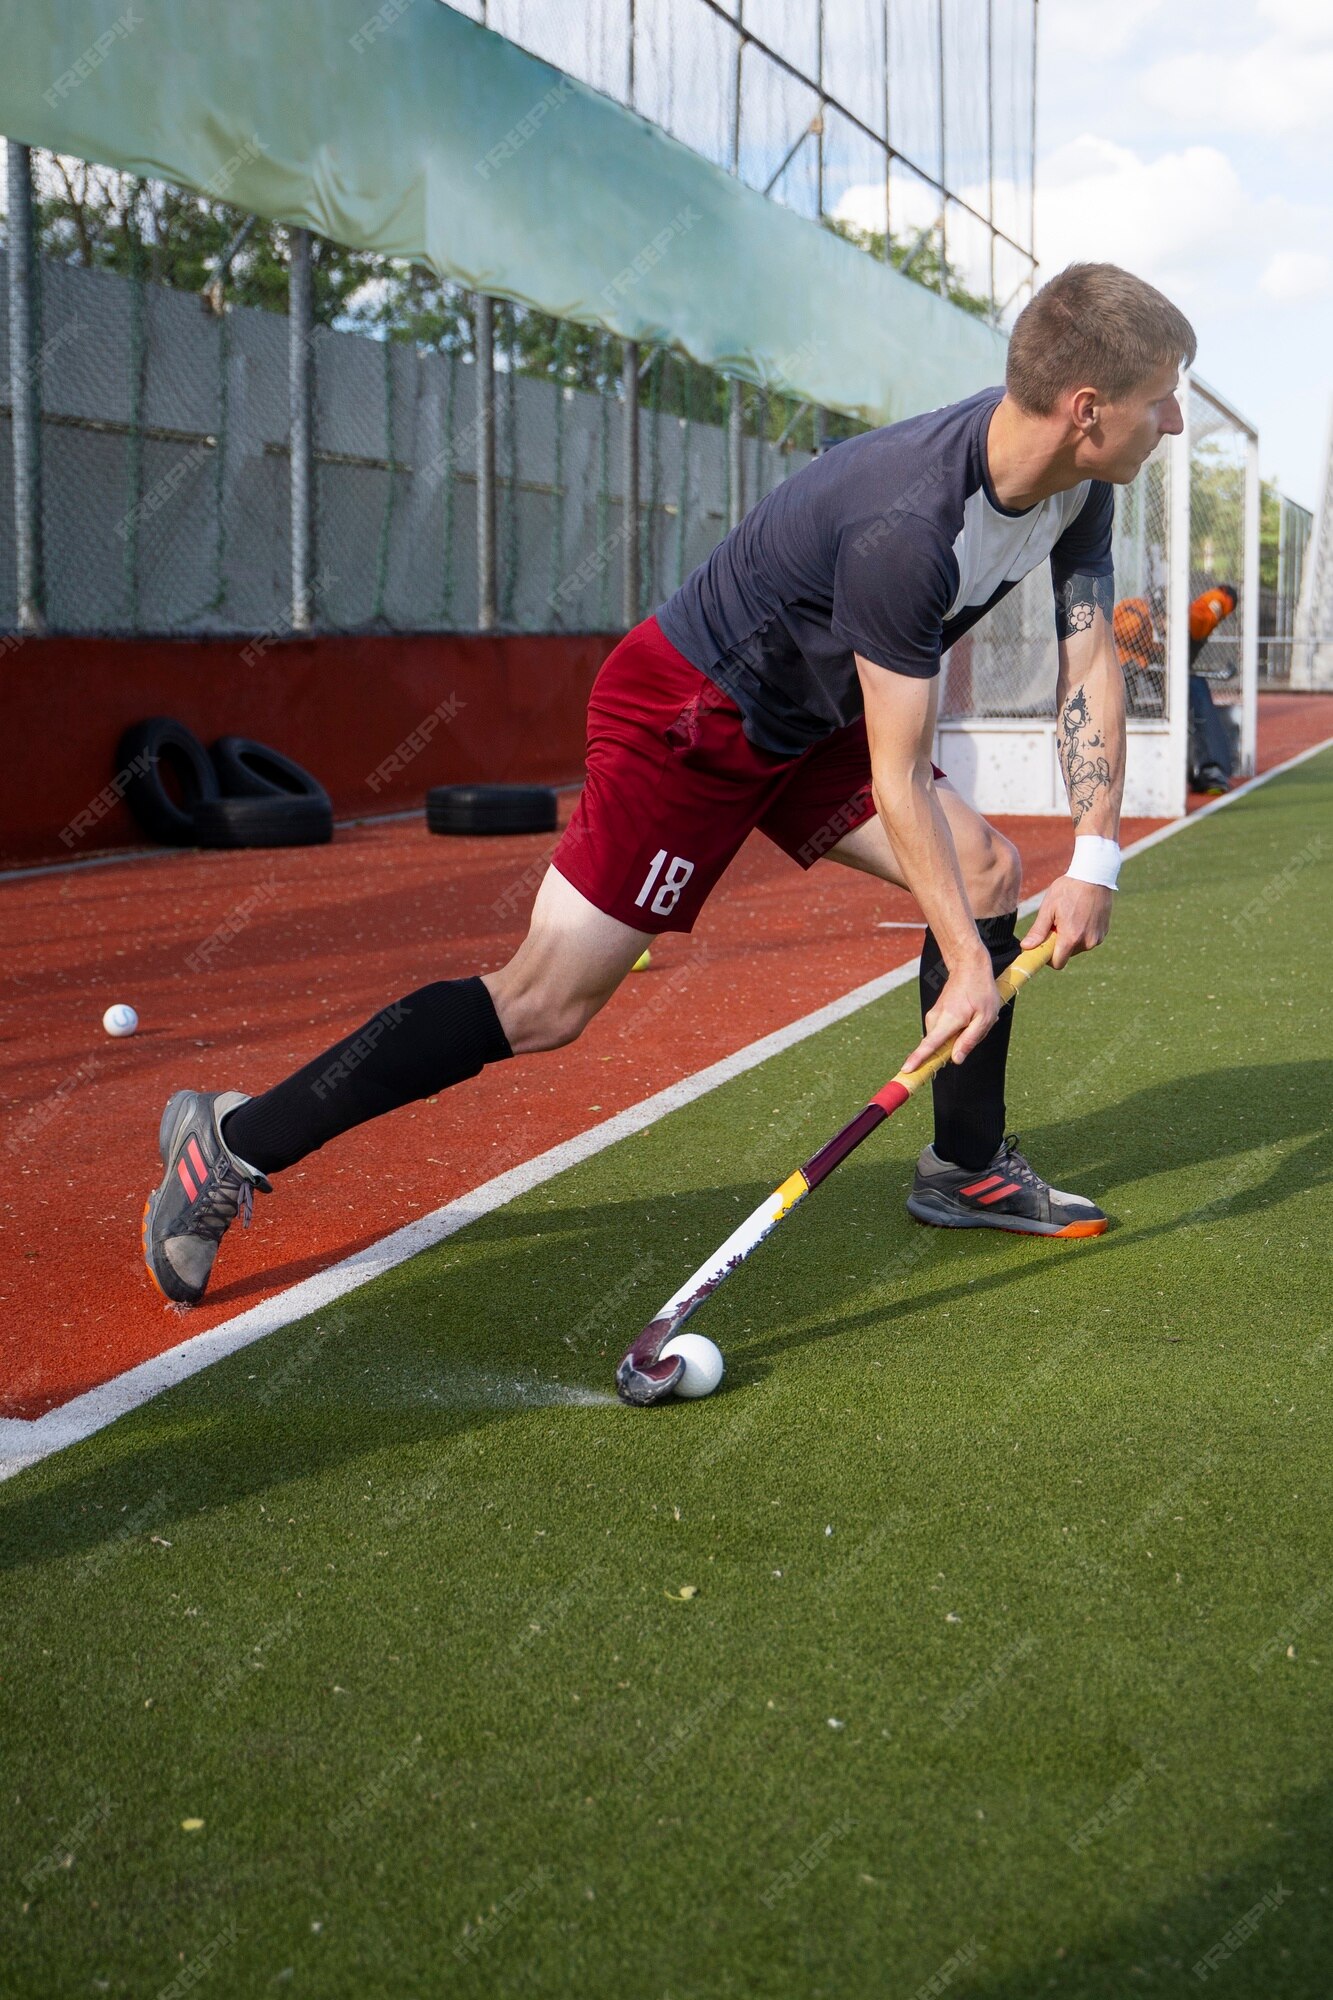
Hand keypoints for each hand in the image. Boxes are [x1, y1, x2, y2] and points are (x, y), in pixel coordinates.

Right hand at [903, 947, 1001, 1071]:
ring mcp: (933, 1016)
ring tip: (974, 1017)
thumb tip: (955, 1060)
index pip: (930, 1044)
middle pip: (939, 1047)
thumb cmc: (981, 991)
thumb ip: (970, 1040)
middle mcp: (936, 1019)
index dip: (918, 1059)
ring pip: (944, 1039)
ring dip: (959, 1036)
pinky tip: (968, 1014)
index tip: (906, 1070)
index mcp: (949, 1020)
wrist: (968, 966)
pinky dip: (956, 1029)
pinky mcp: (934, 1015)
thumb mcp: (986, 1018)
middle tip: (976, 1026)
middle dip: (956, 1047)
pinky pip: (944, 1032)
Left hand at [1024, 875, 1113, 969]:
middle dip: (1059, 944)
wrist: (1094, 875)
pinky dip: (1082, 932)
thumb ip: (1038, 931)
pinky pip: (1089, 939)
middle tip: (1057, 924)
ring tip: (1070, 916)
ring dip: (1071, 938)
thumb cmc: (1068, 889)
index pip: (1058, 963)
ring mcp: (1098, 937)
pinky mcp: (1104, 932)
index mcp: (1071, 938)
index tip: (1044, 946)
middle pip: (1067, 954)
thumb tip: (1026, 947)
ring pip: (1078, 947)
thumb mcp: (1049, 908)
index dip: (1048, 958)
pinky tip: (1081, 915)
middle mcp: (1087, 942)